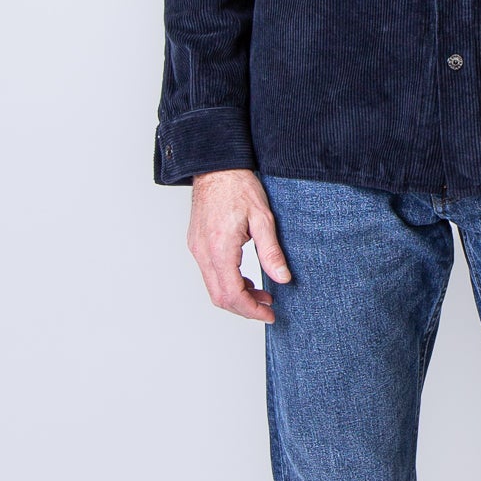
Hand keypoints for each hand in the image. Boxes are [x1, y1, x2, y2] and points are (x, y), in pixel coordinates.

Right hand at [187, 168, 291, 322]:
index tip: (269, 314)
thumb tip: (283, 279)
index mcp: (220, 248)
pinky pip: (210, 274)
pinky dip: (228, 283)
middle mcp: (203, 252)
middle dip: (245, 308)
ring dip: (237, 296)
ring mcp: (197, 249)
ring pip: (213, 288)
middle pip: (220, 297)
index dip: (252, 310)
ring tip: (262, 294)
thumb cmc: (238, 186)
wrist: (216, 166)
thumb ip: (271, 252)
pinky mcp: (197, 244)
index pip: (232, 294)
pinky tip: (247, 279)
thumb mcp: (263, 218)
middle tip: (268, 308)